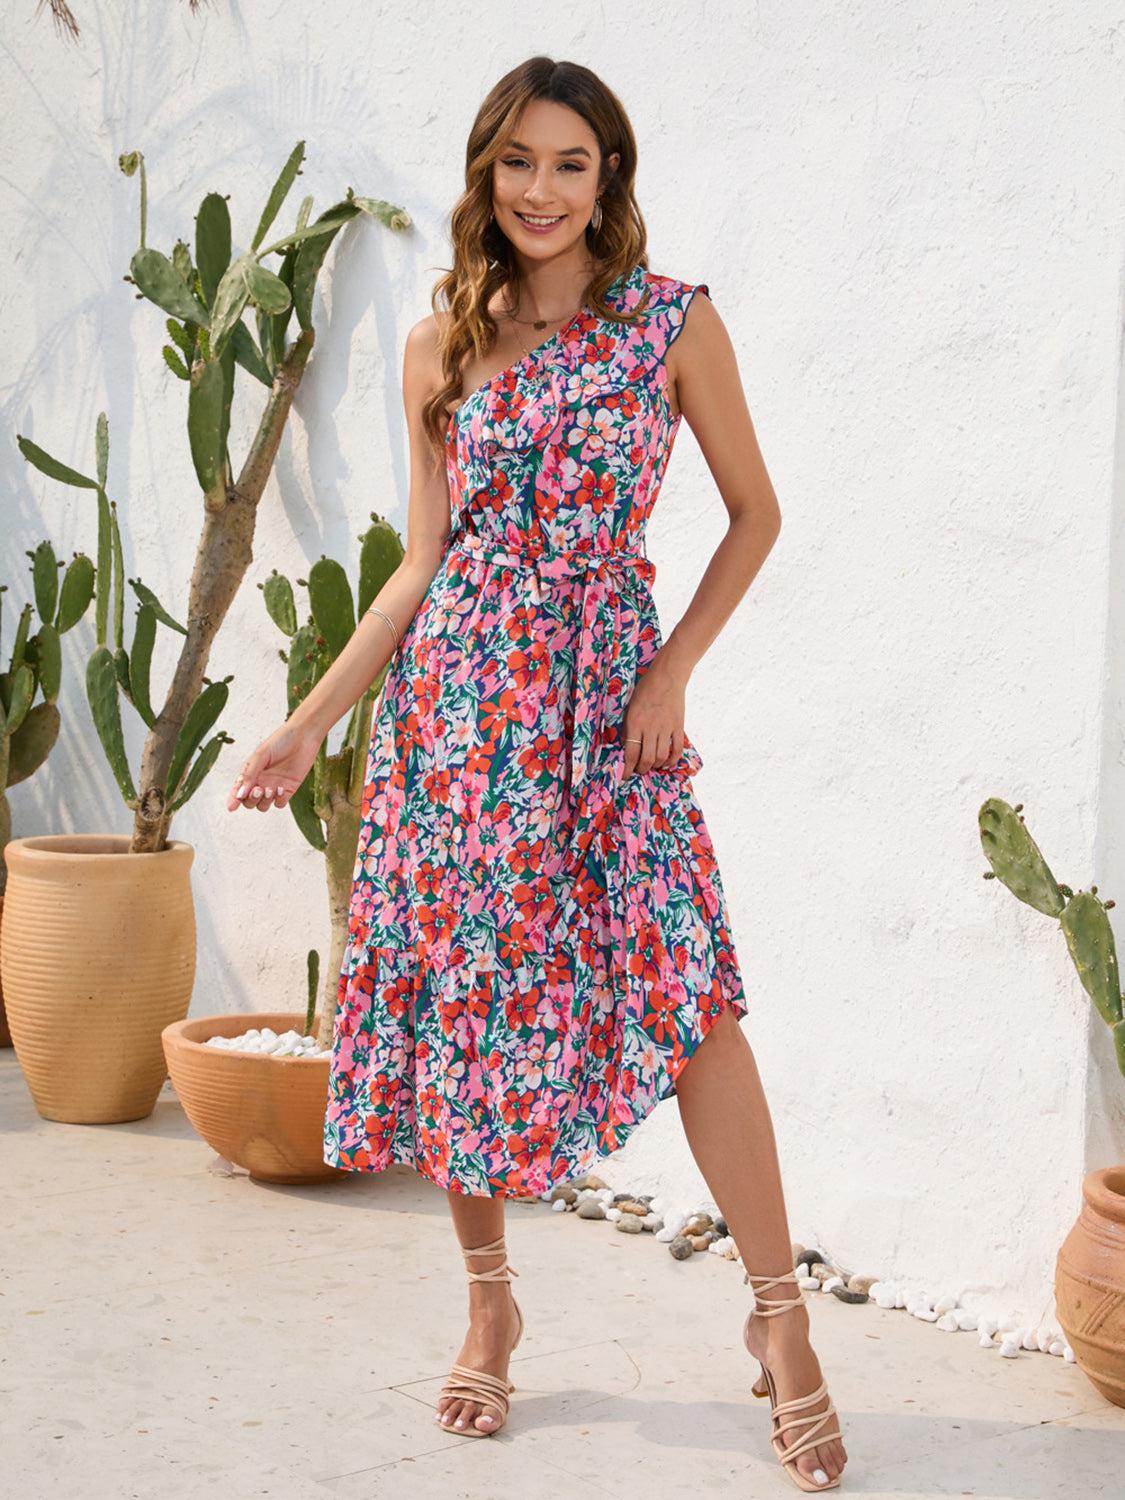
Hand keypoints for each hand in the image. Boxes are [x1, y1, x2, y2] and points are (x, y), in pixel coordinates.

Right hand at [225, 721, 321, 812]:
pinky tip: (281, 788)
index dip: (233, 799)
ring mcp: (274, 786)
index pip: (238, 790)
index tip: (231, 807)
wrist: (303, 736)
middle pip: (249, 801)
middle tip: (258, 789)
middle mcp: (261, 781)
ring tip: (271, 789)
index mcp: (251, 772)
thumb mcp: (261, 754)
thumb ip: (250, 774)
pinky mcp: (288, 789)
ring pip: (263, 805)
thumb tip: (240, 793)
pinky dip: (278, 800)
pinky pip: (279, 804)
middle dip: (251, 799)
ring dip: (264, 801)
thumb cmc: (281, 740)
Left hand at [620, 653, 687, 777]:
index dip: (628, 769)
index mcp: (635, 722)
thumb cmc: (645, 691)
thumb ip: (628, 728)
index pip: (630, 753)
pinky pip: (676, 749)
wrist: (667, 677)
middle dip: (641, 770)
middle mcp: (650, 728)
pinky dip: (671, 760)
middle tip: (639, 771)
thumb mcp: (630, 707)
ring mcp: (666, 728)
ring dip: (655, 766)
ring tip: (651, 766)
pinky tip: (666, 763)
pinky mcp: (678, 727)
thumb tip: (626, 747)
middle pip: (646, 759)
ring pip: (661, 757)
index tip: (625, 776)